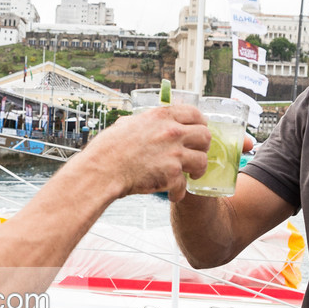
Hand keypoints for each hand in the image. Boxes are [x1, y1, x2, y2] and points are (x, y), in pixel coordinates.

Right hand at [83, 106, 209, 199]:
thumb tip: (141, 123)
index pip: (194, 113)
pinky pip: (184, 185)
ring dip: (199, 169)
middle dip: (204, 146)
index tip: (199, 130)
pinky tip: (172, 194)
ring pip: (202, 160)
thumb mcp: (126, 125)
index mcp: (161, 116)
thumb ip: (141, 123)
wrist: (103, 170)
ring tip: (192, 175)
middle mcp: (171, 132)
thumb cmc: (108, 149)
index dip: (200, 123)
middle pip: (205, 136)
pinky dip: (179, 192)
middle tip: (197, 153)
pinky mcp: (171, 175)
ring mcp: (174, 153)